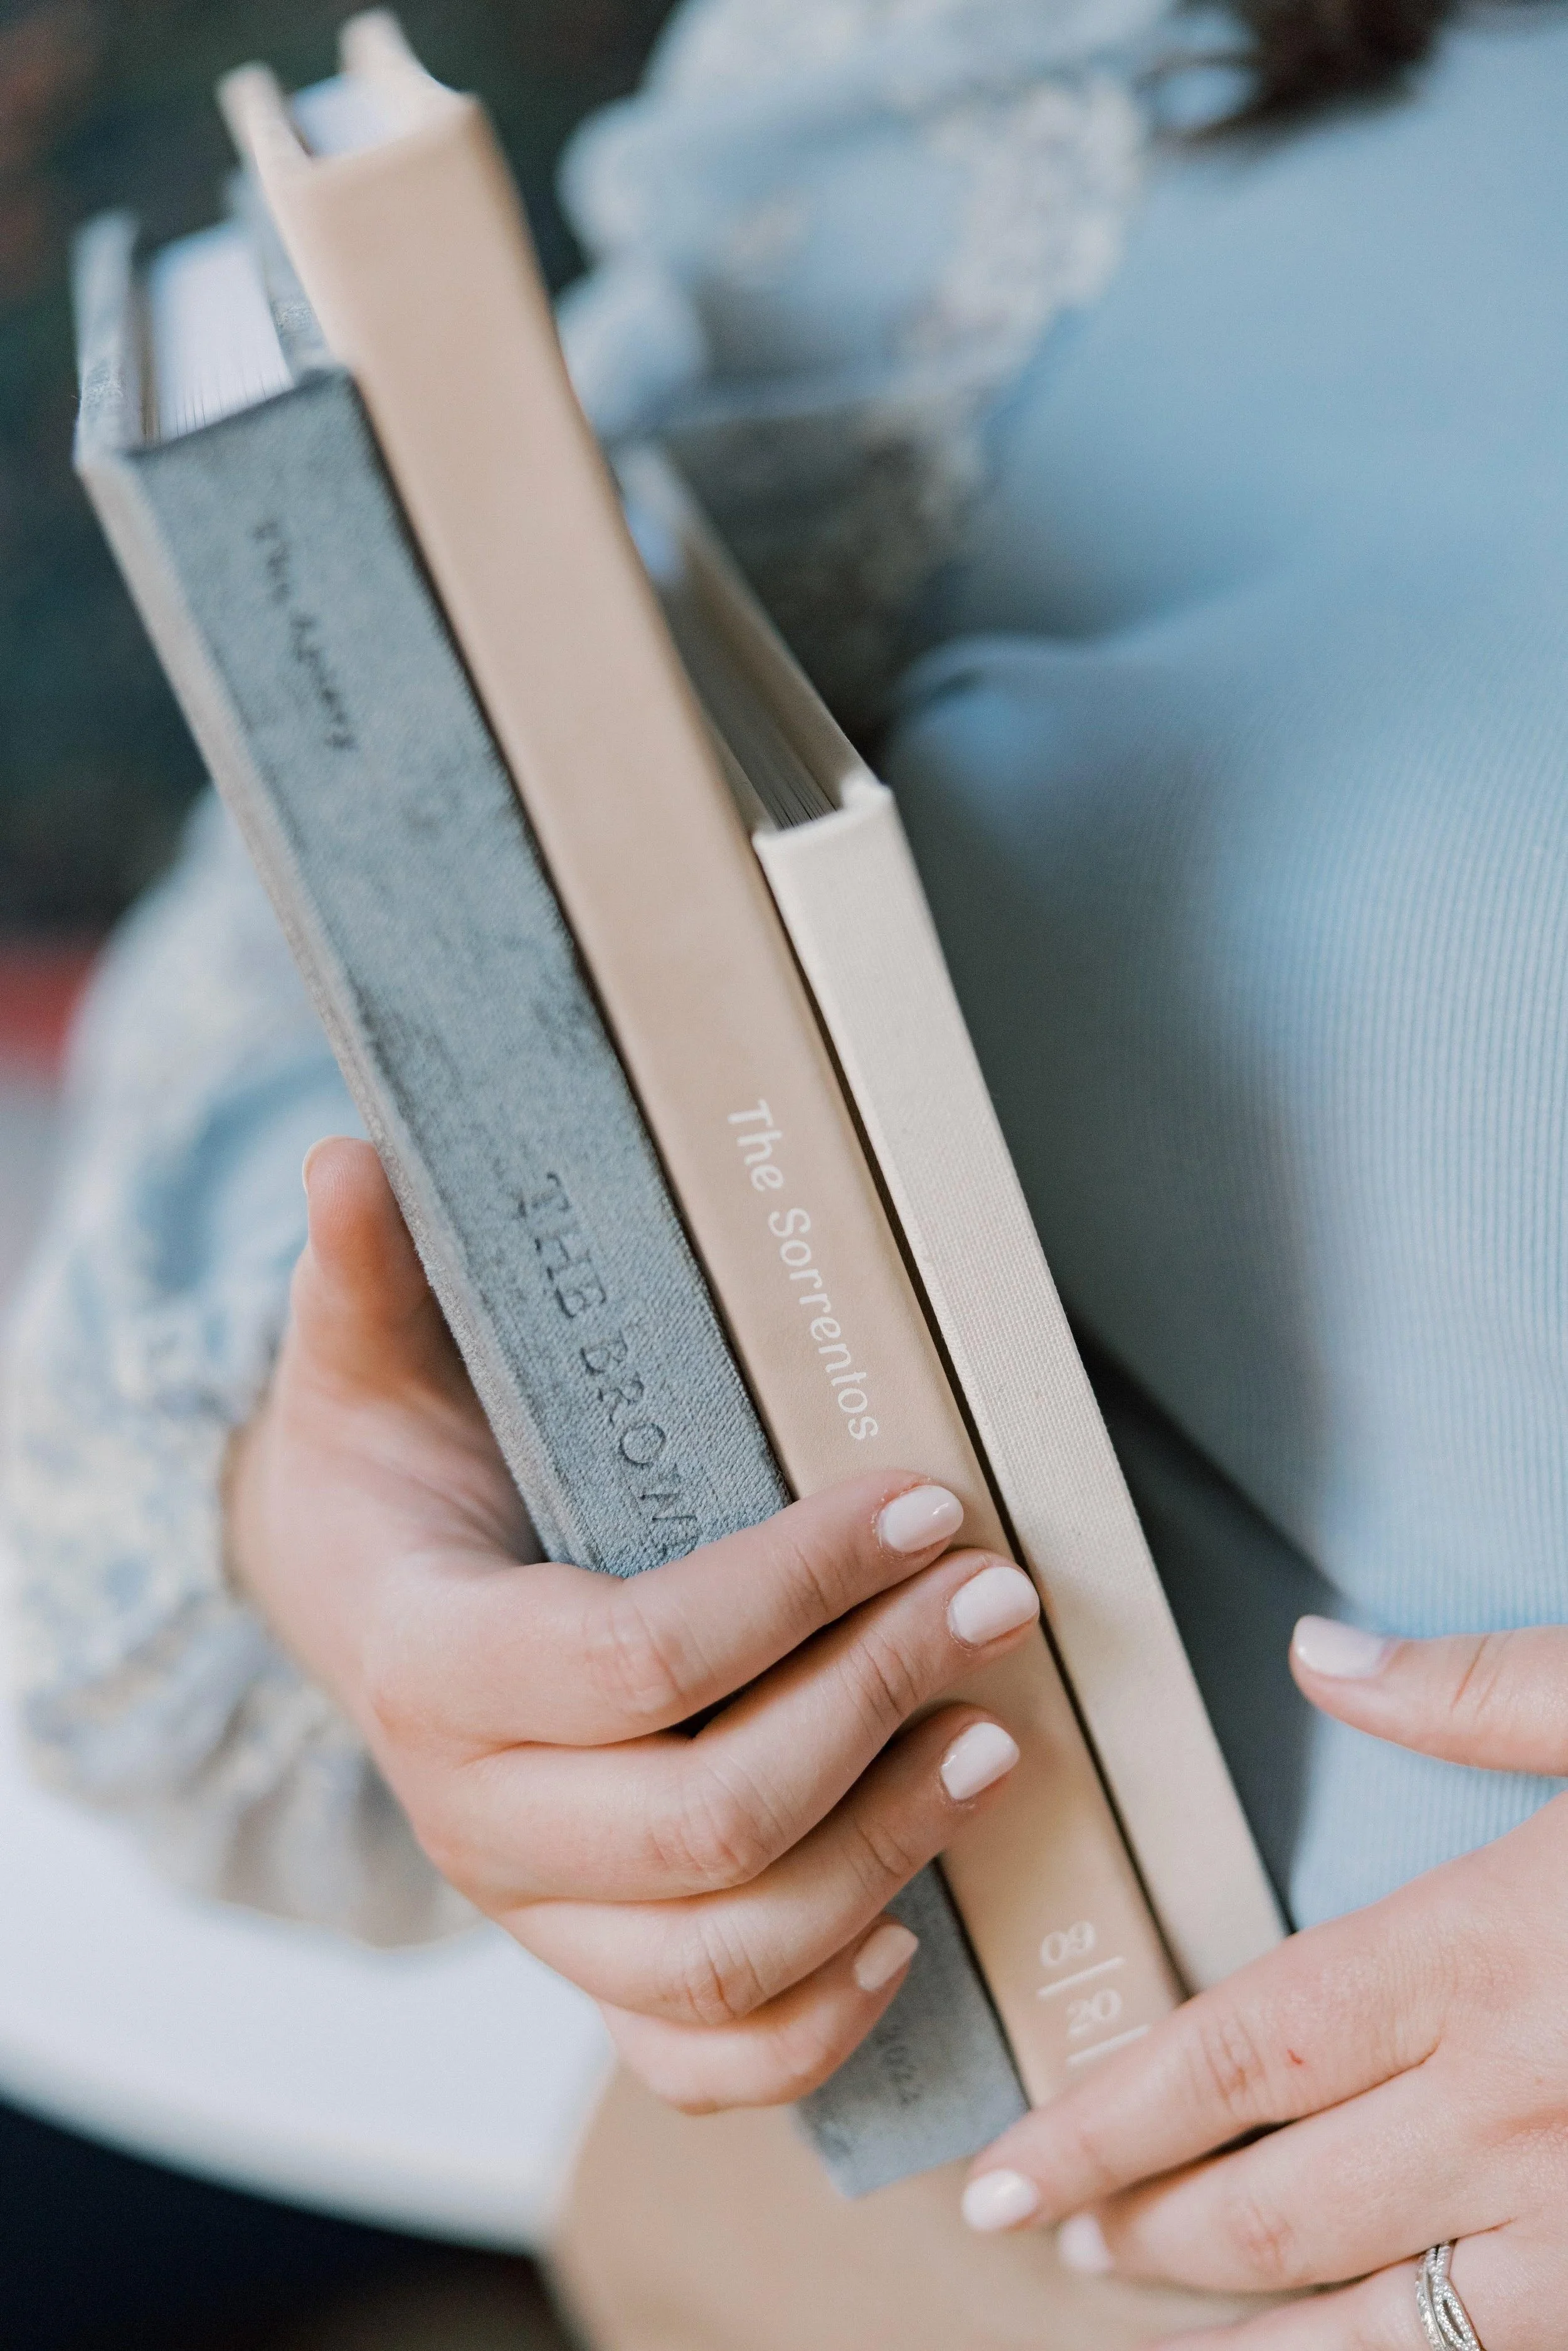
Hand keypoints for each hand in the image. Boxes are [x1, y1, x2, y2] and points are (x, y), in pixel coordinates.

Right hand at [228, 1137, 1040, 2111]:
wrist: (356, 1602)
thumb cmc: (388, 1470)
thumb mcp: (364, 1362)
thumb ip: (366, 1272)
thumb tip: (348, 1159)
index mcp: (427, 1660)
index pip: (630, 1660)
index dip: (791, 1589)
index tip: (923, 1504)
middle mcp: (472, 1814)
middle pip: (704, 1821)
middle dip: (873, 1706)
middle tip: (994, 1603)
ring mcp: (533, 1914)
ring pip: (722, 1954)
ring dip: (885, 1854)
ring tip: (999, 1737)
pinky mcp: (587, 1966)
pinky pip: (699, 2058)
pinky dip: (815, 2026)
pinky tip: (910, 1932)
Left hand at [956, 1614, 1567, 2346]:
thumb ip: (1468, 1693)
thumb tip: (1315, 1655)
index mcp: (1485, 1954)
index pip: (1240, 2054)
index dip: (1111, 2113)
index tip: (1013, 2159)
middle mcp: (1521, 2106)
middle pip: (1283, 2200)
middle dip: (1150, 2225)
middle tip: (1050, 2230)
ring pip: (1384, 2315)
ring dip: (1252, 2326)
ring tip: (1147, 2316)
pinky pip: (1508, 2349)